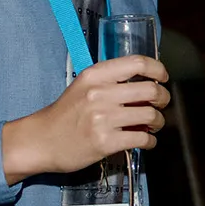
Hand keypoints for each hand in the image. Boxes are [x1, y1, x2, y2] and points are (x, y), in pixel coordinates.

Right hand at [2, 56, 169, 183]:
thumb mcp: (84, 86)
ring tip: (153, 125)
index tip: (163, 78)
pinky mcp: (105, 142)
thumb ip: (111, 81)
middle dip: (163, 98)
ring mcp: (102, 119)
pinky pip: (142, 139)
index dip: (158, 69)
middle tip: (161, 104)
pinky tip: (146, 141)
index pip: (138, 63)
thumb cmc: (65, 113)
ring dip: (158, 121)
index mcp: (95, 75)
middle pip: (150, 90)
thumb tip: (148, 83)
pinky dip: (150, 141)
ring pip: (150, 115)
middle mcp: (100, 94)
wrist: (41, 141)